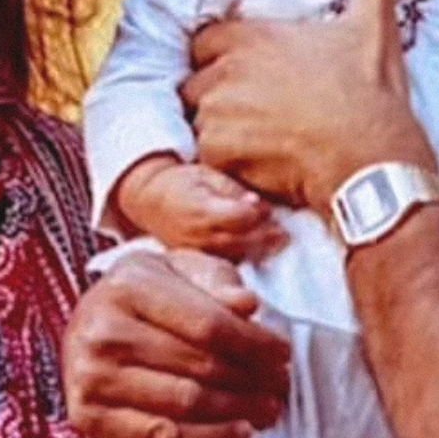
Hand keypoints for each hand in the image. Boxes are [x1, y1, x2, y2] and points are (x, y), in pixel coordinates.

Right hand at [63, 248, 290, 437]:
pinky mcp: (88, 417)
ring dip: (238, 410)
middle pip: (200, 365)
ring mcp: (92, 377)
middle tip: (281, 385)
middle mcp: (103, 331)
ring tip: (267, 409)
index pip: (208, 324)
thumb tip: (248, 305)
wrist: (86, 324)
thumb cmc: (145, 295)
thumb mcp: (178, 270)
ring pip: (186, 403)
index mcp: (128, 286)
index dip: (254, 342)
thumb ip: (215, 281)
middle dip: (252, 378)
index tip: (283, 352)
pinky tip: (239, 433)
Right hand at [115, 154, 286, 260]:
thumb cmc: (185, 183)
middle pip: (238, 240)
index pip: (234, 217)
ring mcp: (198, 251)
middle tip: (285, 233)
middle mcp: (198, 235)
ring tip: (282, 241)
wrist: (153, 201)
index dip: (253, 213)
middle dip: (264, 237)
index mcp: (200, 209)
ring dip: (260, 249)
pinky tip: (265, 251)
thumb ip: (232, 190)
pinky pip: (228, 262)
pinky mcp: (200, 261)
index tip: (267, 208)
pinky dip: (248, 257)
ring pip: (235, 255)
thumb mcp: (207, 174)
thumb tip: (255, 203)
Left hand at [184, 0, 437, 214]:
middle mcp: (227, 68)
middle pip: (197, 80)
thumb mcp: (374, 24)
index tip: (256, 76)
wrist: (372, 163)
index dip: (227, 57)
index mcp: (253, 36)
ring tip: (266, 139)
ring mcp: (219, 111)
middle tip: (263, 112)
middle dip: (220, 95)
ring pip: (199, 118)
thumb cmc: (372, 95)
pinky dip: (228, 162)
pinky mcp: (219, 151)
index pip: (207, 40)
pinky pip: (206, 155)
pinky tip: (264, 164)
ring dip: (222, 129)